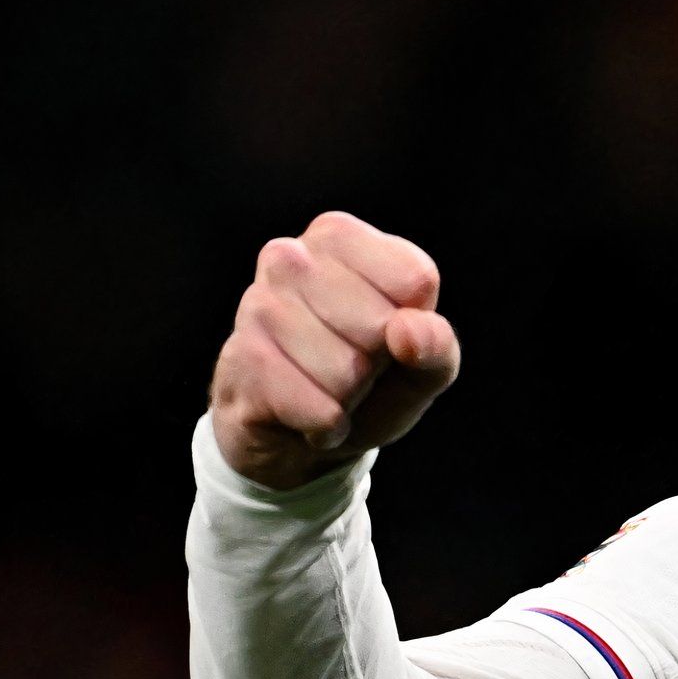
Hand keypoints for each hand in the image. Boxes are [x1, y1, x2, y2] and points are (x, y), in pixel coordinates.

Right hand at [206, 212, 461, 489]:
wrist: (294, 439)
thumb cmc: (367, 385)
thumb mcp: (422, 367)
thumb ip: (436, 345)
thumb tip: (409, 330)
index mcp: (342, 238)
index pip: (415, 279)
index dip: (414, 325)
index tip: (390, 335)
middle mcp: (292, 258)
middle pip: (379, 326)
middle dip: (378, 365)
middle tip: (354, 370)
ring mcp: (257, 305)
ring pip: (345, 370)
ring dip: (348, 398)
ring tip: (326, 390)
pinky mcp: (240, 359)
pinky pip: (315, 405)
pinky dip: (325, 426)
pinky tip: (307, 415)